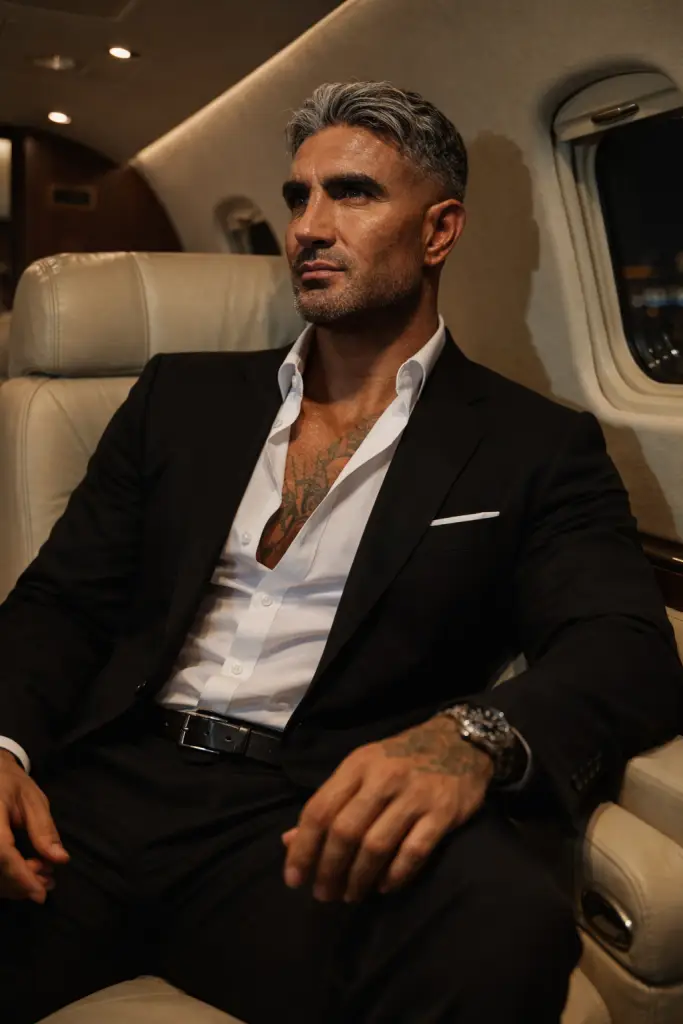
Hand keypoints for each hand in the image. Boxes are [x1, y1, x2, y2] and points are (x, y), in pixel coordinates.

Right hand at [0, 750, 68, 902]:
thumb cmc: (11, 785)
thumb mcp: (33, 800)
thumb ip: (44, 830)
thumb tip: (60, 859)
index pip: (2, 852)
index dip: (21, 876)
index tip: (40, 894)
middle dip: (24, 882)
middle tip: (50, 878)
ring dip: (16, 885)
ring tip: (42, 875)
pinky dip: (8, 880)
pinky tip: (27, 874)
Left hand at [282, 713, 493, 902]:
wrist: (460, 742)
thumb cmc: (402, 760)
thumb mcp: (362, 770)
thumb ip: (330, 804)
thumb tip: (289, 841)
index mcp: (358, 765)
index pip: (320, 809)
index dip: (303, 848)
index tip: (294, 879)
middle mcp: (383, 778)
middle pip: (345, 831)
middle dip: (329, 869)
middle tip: (323, 894)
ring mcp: (415, 795)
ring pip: (376, 845)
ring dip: (359, 878)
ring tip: (350, 895)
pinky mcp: (442, 812)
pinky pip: (414, 851)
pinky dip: (396, 875)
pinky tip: (384, 887)